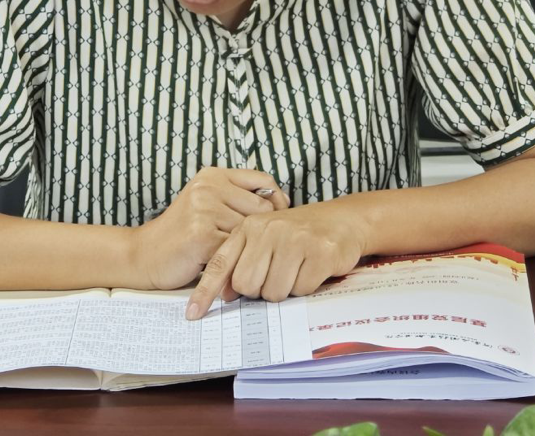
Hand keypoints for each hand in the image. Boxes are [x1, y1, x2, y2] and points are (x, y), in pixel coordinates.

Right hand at [131, 167, 288, 291]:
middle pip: (263, 207)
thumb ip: (237, 199)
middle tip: (261, 248)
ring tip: (240, 259)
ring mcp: (204, 209)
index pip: (264, 180)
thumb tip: (282, 204)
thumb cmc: (183, 235)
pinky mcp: (201, 235)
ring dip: (250, 249)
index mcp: (213, 175)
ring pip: (252, 231)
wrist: (144, 255)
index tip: (281, 222)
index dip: (278, 202)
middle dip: (265, 231)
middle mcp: (208, 187)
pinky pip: (237, 250)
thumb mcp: (207, 204)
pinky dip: (237, 262)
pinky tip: (229, 268)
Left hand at [185, 199, 363, 318]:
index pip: (221, 263)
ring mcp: (294, 239)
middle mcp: (269, 230)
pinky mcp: (319, 252)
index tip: (192, 314)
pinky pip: (301, 289)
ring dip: (286, 290)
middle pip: (248, 286)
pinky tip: (312, 268)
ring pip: (274, 292)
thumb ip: (242, 261)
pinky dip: (307, 286)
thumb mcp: (265, 239)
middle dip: (261, 290)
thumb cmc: (298, 234)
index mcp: (249, 227)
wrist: (342, 220)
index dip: (205, 291)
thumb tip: (225, 293)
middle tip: (276, 276)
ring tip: (296, 269)